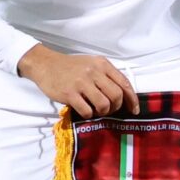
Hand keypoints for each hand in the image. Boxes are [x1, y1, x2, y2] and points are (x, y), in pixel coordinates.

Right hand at [20, 44, 137, 118]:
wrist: (46, 64)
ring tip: (96, 110)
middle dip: (116, 107)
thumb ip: (106, 75)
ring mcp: (81, 83)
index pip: (124, 83)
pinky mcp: (70, 94)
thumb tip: (123, 95)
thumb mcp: (92, 64)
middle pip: (116, 95)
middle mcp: (94, 72)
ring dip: (103, 112)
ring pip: (104, 105)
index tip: (134, 110)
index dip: (132, 99)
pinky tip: (85, 110)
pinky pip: (87, 111)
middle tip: (109, 110)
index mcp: (102, 64)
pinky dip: (89, 115)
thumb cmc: (71, 66)